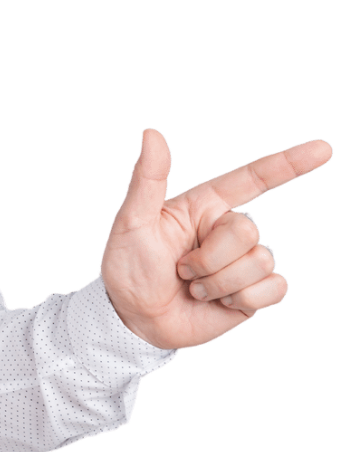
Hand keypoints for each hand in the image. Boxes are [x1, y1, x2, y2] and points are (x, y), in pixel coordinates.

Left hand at [100, 128, 332, 349]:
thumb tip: (152, 132)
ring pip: (260, 262)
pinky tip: (220, 303)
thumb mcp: (132, 221)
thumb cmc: (127, 265)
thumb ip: (147, 179)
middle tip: (182, 269)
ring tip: (194, 288)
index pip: (251, 179)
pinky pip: (274, 289)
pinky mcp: (253, 293)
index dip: (289, 163)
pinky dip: (243, 299)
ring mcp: (243, 261)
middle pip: (248, 231)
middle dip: (210, 257)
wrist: (134, 318)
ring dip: (220, 282)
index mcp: (204, 205)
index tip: (324, 149)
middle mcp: (227, 230)